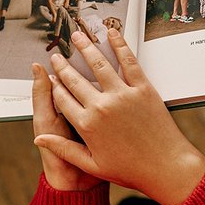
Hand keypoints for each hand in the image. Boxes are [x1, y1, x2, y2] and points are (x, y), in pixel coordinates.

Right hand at [34, 32, 204, 204]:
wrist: (165, 167)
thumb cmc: (130, 170)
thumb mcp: (92, 164)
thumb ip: (64, 149)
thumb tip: (39, 139)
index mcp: (87, 125)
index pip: (62, 98)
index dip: (53, 85)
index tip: (49, 76)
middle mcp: (102, 107)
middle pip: (75, 79)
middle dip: (63, 65)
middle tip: (57, 55)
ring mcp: (122, 95)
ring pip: (98, 64)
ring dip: (85, 47)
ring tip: (77, 36)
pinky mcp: (143, 89)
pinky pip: (128, 61)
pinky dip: (119, 45)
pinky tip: (112, 34)